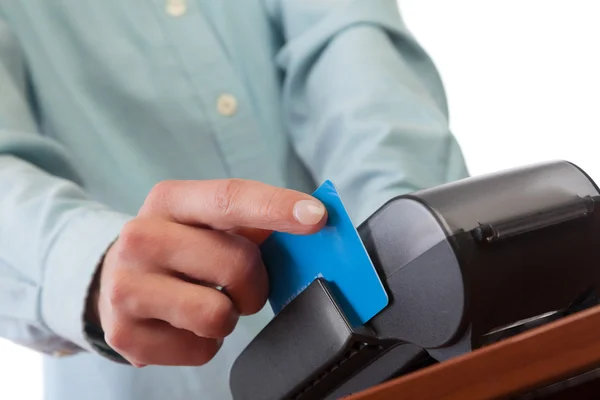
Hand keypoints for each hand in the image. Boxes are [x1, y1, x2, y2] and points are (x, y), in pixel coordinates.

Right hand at [88, 179, 326, 366]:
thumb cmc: (181, 247)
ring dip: (229, 315)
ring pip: (218, 315)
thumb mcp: (208, 222)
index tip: (317, 216)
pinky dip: (206, 342)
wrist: (116, 279)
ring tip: (207, 301)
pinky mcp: (124, 334)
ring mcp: (125, 287)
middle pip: (236, 264)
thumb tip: (314, 222)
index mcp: (169, 200)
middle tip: (241, 285)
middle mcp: (139, 238)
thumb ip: (256, 220)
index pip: (229, 198)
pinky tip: (184, 323)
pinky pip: (201, 350)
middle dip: (255, 283)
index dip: (276, 207)